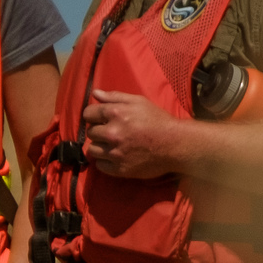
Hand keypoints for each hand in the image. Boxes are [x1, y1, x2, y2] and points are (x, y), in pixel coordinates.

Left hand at [81, 91, 198, 178]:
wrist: (175, 145)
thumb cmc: (158, 120)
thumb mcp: (138, 102)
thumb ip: (114, 96)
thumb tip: (94, 93)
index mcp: (115, 113)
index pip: (88, 114)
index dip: (93, 115)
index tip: (99, 119)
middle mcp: (112, 133)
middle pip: (90, 133)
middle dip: (98, 131)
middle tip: (111, 132)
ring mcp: (115, 153)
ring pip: (92, 150)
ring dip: (99, 147)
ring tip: (112, 145)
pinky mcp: (120, 169)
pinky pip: (100, 165)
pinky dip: (105, 161)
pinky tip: (115, 156)